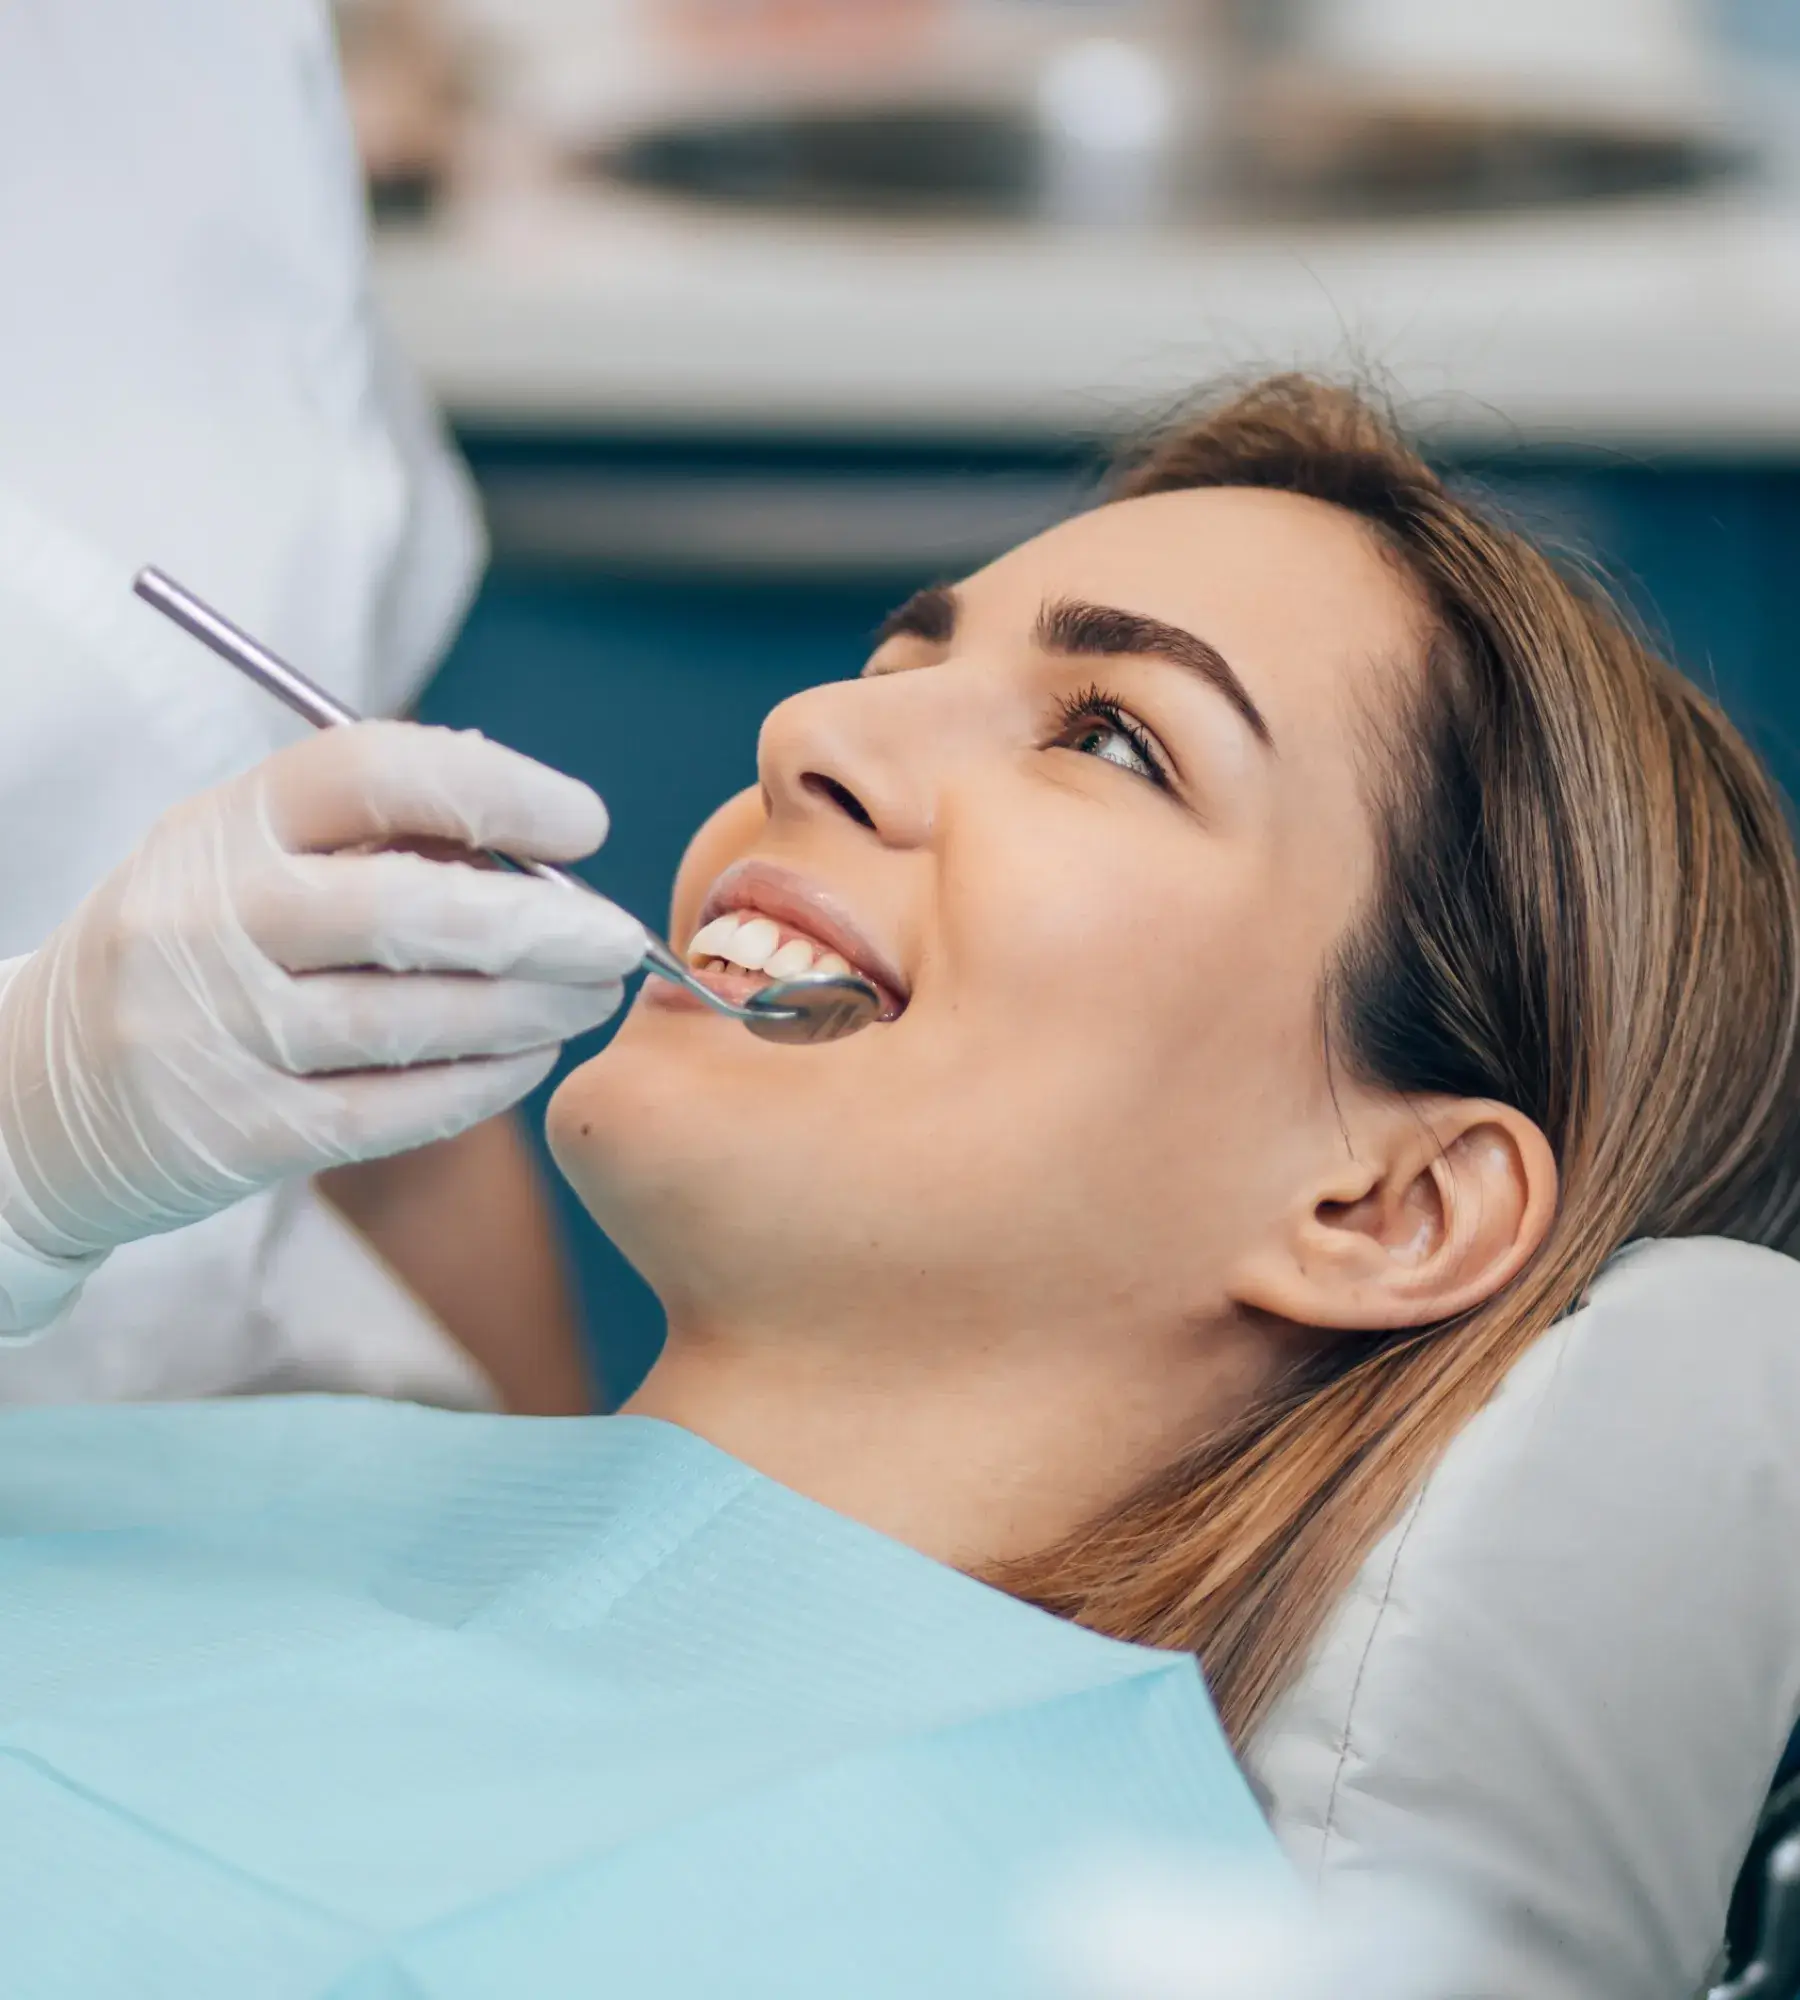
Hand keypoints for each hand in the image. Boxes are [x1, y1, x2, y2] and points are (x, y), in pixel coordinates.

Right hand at [0, 722, 643, 1279]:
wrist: (35, 1095)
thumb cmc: (193, 948)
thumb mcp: (245, 860)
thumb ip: (373, 834)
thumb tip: (536, 821)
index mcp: (223, 822)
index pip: (373, 773)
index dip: (498, 791)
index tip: (584, 822)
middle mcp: (208, 918)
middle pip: (412, 910)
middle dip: (545, 927)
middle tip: (620, 940)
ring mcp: (215, 1032)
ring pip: (416, 1020)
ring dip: (531, 1010)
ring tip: (589, 1000)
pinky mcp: (234, 1133)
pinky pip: (392, 1108)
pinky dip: (482, 1084)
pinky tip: (529, 1060)